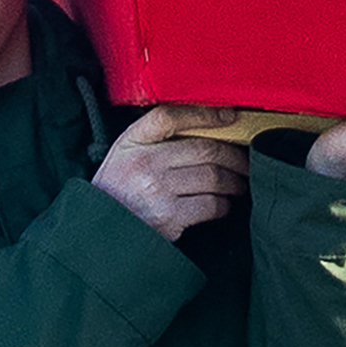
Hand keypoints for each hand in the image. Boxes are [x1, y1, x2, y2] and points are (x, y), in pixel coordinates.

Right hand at [92, 105, 249, 240]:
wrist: (101, 232)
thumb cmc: (119, 191)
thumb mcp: (125, 155)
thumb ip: (155, 140)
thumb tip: (208, 130)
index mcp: (132, 142)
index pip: (170, 117)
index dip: (205, 114)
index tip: (229, 116)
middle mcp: (144, 162)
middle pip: (206, 149)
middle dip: (234, 156)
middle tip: (244, 162)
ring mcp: (157, 190)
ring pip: (214, 177)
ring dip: (234, 182)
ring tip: (237, 184)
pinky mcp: (169, 217)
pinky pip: (212, 205)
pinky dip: (224, 205)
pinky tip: (222, 205)